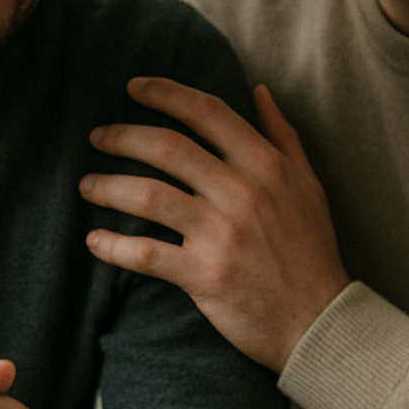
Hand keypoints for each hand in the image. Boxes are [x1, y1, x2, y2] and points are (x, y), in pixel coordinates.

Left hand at [79, 77, 348, 372]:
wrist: (321, 320)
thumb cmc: (312, 249)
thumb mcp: (308, 183)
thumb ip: (282, 134)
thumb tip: (258, 90)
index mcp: (265, 165)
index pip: (206, 112)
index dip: (164, 93)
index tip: (133, 87)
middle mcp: (241, 192)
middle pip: (166, 147)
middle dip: (122, 136)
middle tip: (97, 137)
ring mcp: (221, 234)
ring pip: (147, 196)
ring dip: (107, 186)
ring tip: (87, 185)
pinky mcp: (204, 274)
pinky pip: (145, 253)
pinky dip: (114, 245)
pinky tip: (95, 240)